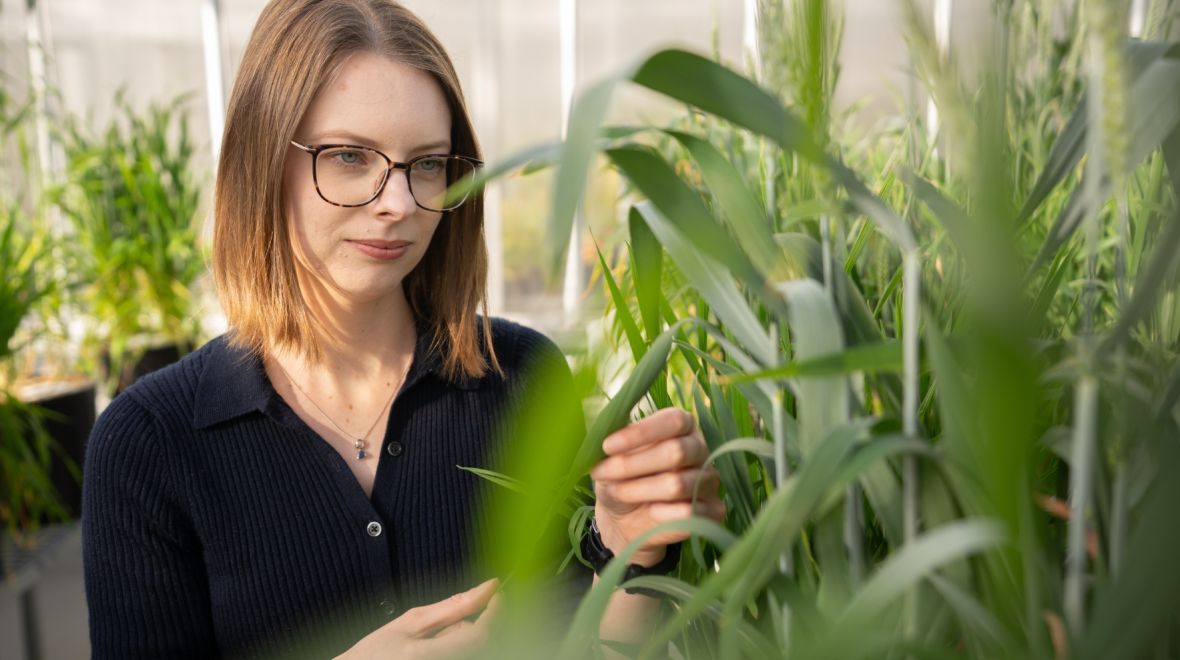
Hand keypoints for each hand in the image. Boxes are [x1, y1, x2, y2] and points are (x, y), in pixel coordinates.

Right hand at [338, 578, 501, 658]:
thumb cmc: (374, 653)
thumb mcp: (410, 622)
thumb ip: (453, 606)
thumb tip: (488, 588)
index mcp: (428, 656)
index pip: (481, 635)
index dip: (497, 612)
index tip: (498, 592)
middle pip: (485, 645)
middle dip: (480, 623)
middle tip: (456, 617)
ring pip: (478, 651)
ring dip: (469, 638)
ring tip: (438, 639)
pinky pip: (467, 656)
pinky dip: (462, 647)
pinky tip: (439, 648)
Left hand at [590, 408, 724, 567]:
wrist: (626, 520)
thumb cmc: (620, 478)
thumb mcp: (610, 458)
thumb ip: (614, 443)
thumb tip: (603, 435)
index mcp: (683, 426)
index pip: (673, 421)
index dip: (640, 433)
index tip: (607, 446)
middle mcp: (700, 449)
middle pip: (676, 451)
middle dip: (632, 464)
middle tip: (602, 472)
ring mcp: (709, 480)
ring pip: (677, 484)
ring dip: (639, 490)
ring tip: (617, 492)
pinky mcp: (713, 510)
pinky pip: (689, 512)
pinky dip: (662, 513)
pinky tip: (651, 511)